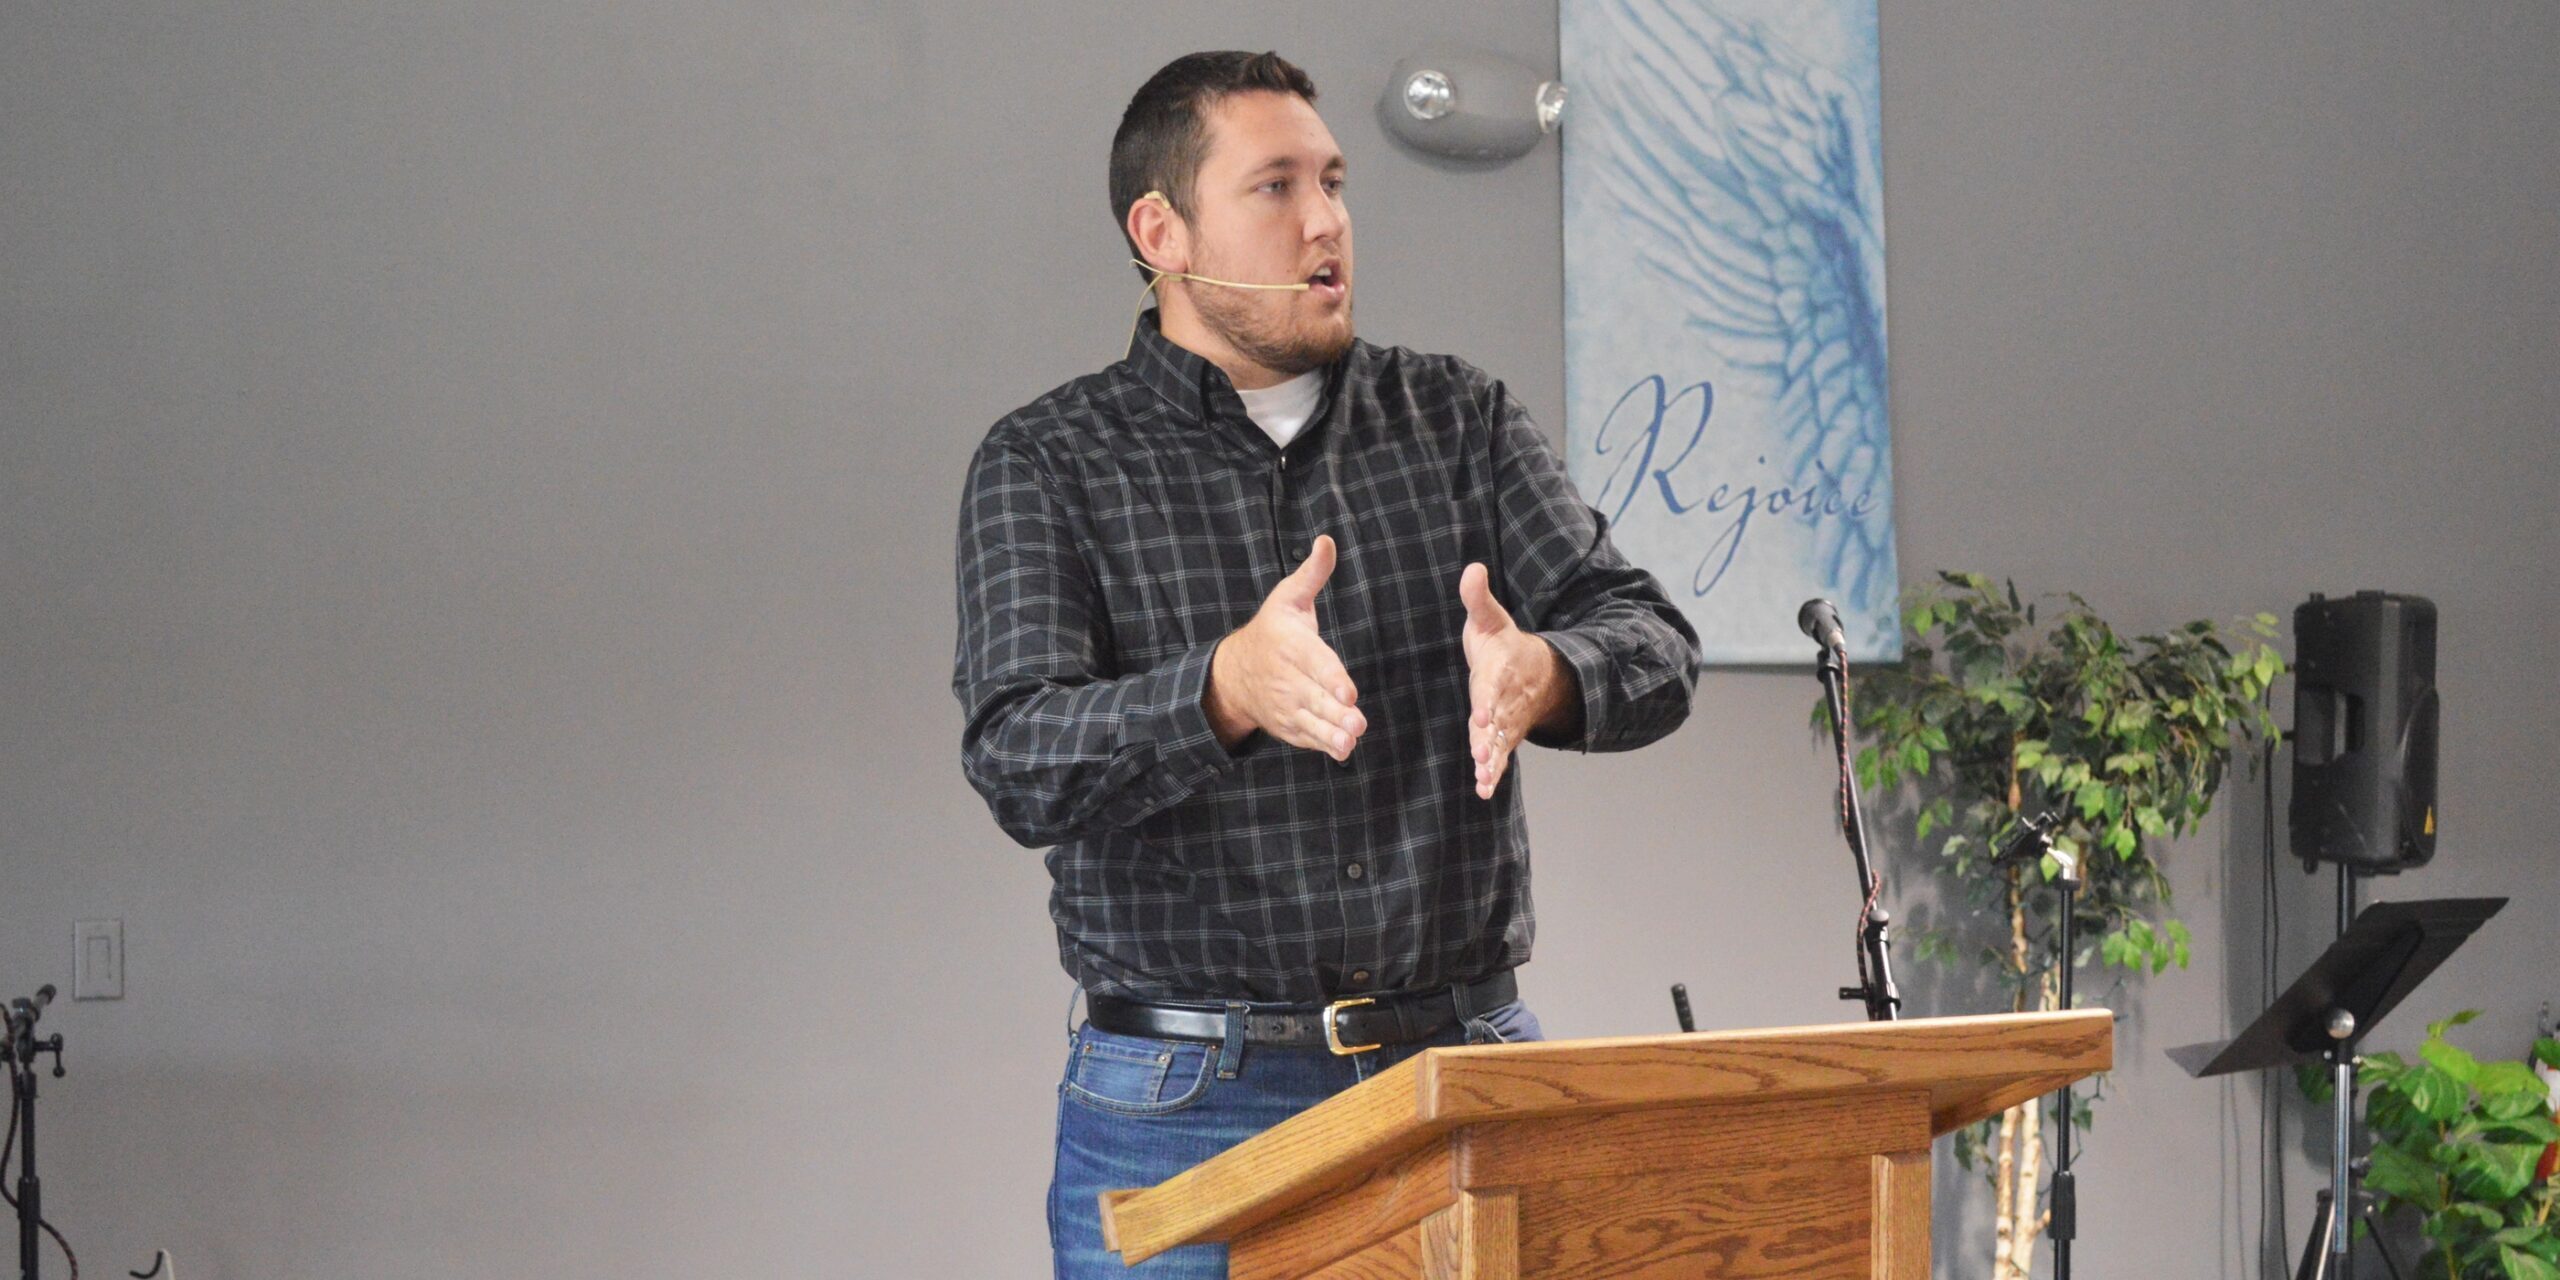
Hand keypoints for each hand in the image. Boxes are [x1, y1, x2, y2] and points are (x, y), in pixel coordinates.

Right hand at [1205, 536, 1366, 759]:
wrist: (1233, 674)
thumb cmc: (1272, 631)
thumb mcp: (1288, 598)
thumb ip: (1312, 574)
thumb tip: (1327, 540)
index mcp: (1289, 645)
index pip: (1313, 662)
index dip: (1330, 678)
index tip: (1348, 692)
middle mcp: (1285, 678)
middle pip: (1312, 697)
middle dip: (1335, 712)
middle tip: (1358, 722)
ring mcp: (1285, 705)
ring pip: (1309, 721)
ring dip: (1330, 733)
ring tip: (1350, 741)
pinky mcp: (1287, 725)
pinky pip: (1304, 736)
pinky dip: (1321, 745)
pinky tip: (1341, 750)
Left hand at [1460, 562, 1568, 798]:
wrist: (1536, 671)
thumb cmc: (1503, 644)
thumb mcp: (1490, 618)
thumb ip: (1478, 598)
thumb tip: (1471, 567)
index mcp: (1500, 670)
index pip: (1494, 686)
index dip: (1489, 700)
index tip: (1482, 714)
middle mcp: (1506, 698)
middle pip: (1499, 720)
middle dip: (1490, 738)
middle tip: (1482, 754)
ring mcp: (1507, 720)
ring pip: (1501, 742)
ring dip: (1493, 760)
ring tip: (1484, 777)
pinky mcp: (1505, 736)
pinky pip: (1502, 756)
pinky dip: (1495, 774)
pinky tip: (1483, 790)